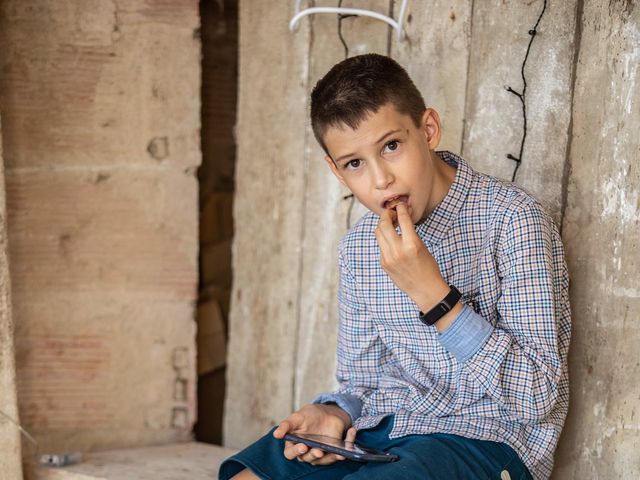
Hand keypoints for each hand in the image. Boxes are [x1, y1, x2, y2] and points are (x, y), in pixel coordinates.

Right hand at [273, 403, 355, 464]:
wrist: (326, 412)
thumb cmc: (308, 415)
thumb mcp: (297, 417)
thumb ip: (286, 425)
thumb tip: (276, 435)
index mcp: (294, 444)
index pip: (290, 453)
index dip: (295, 452)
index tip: (302, 446)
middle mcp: (307, 452)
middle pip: (308, 459)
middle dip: (314, 456)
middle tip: (319, 451)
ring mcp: (321, 453)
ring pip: (325, 460)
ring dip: (332, 456)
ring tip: (339, 452)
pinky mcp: (334, 451)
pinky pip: (341, 453)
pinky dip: (348, 445)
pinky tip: (351, 432)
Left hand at [375, 203, 455, 326]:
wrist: (425, 289)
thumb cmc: (428, 267)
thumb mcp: (422, 246)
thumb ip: (410, 233)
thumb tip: (401, 217)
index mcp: (412, 244)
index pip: (402, 219)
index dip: (400, 209)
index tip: (400, 205)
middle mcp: (398, 250)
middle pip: (384, 224)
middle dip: (386, 215)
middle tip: (391, 213)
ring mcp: (388, 258)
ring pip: (378, 233)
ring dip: (383, 225)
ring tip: (390, 224)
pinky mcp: (384, 263)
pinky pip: (380, 245)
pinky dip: (384, 239)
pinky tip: (391, 239)